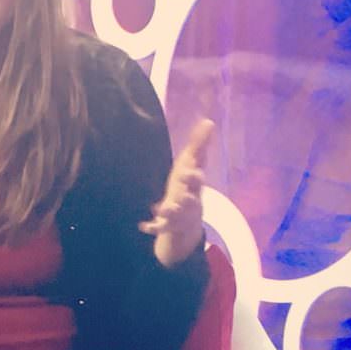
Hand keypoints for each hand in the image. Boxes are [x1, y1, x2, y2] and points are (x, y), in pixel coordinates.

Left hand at [139, 119, 213, 268]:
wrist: (189, 221)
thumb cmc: (189, 186)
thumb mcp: (192, 166)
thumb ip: (199, 145)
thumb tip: (209, 121)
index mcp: (193, 186)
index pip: (197, 180)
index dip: (194, 176)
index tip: (190, 171)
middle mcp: (188, 201)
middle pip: (190, 199)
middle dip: (187, 196)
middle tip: (180, 193)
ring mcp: (178, 214)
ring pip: (175, 214)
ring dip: (168, 210)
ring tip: (161, 208)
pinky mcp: (167, 225)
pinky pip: (160, 227)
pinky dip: (152, 227)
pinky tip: (142, 225)